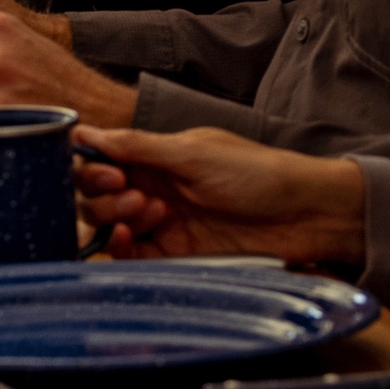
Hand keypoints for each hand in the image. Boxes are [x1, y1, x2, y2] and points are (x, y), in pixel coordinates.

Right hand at [72, 125, 368, 266]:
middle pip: (97, 195)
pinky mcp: (173, 254)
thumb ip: (138, 146)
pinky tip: (130, 239)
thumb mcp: (194, 153)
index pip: (102, 159)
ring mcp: (161, 222)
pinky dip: (121, 249)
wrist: (305, 216)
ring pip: (109, 224)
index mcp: (156, 156)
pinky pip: (131, 255)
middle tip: (133, 195)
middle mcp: (152, 187)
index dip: (93, 167)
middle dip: (103, 195)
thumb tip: (84, 133)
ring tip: (149, 213)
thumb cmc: (257, 173)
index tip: (110, 173)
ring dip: (116, 218)